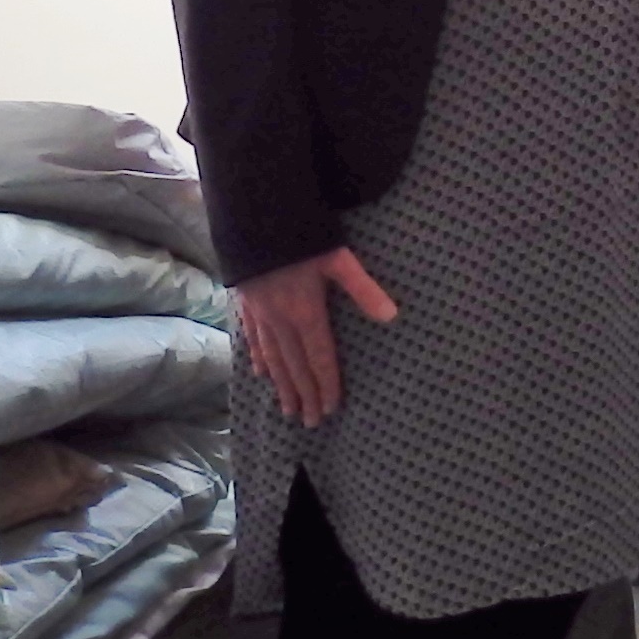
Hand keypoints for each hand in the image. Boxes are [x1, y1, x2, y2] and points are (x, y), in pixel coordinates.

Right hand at [233, 245, 397, 424]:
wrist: (253, 215)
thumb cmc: (299, 234)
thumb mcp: (338, 258)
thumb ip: (363, 289)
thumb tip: (392, 316)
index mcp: (305, 311)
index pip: (319, 357)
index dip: (326, 384)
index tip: (330, 409)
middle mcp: (280, 319)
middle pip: (295, 365)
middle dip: (304, 395)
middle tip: (309, 423)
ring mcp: (260, 313)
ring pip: (272, 357)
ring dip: (282, 385)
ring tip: (288, 409)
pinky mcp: (246, 303)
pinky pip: (253, 338)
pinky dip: (259, 359)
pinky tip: (262, 374)